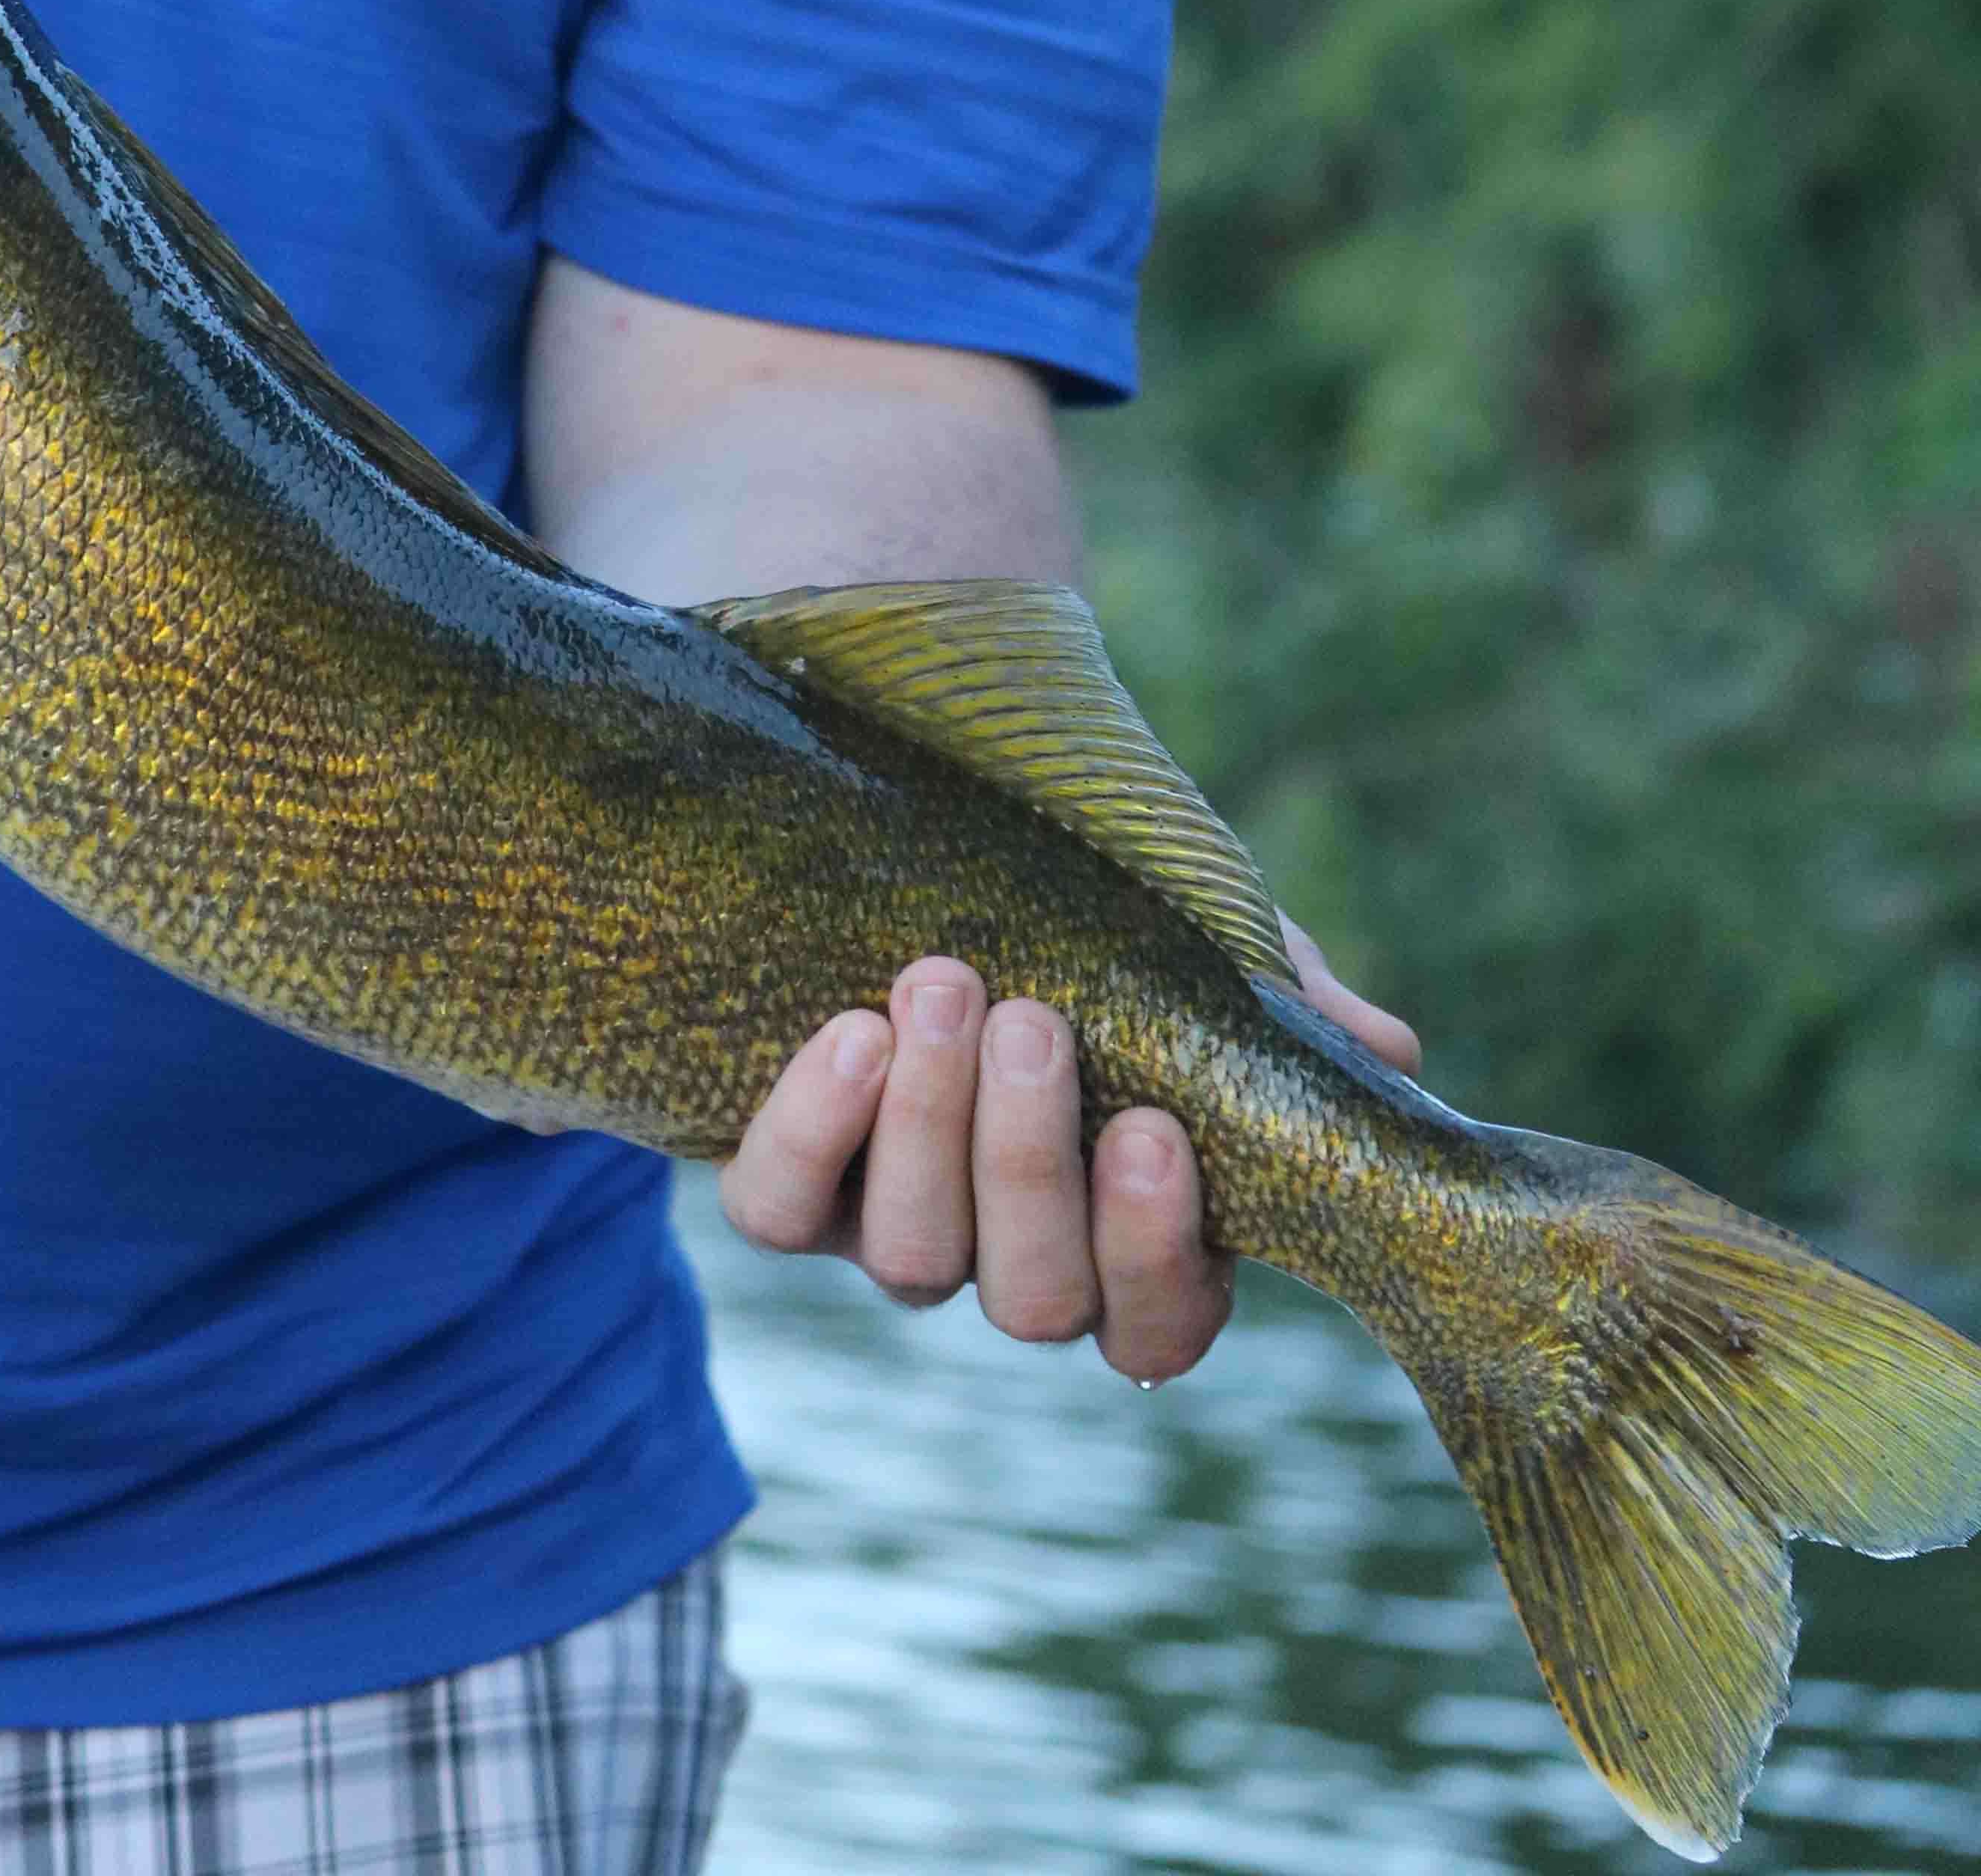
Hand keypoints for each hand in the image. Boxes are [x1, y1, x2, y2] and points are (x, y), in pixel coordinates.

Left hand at [718, 917, 1421, 1383]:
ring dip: (933, 1124)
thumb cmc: (1095, 914)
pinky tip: (847, 1035)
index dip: (1156, 1256)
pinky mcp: (787, 1188)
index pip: (1159, 1325)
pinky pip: (781, 1210)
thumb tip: (1387, 1052)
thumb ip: (1282, 1002)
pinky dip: (814, 1132)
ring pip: (915, 1259)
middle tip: (1035, 1021)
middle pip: (1034, 1297)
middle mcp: (1013, 1256)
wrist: (922, 842)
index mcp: (1130, 1233)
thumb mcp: (1197, 942)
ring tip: (943, 985)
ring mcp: (895, 1230)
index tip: (1155, 1130)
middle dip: (1031, 1162)